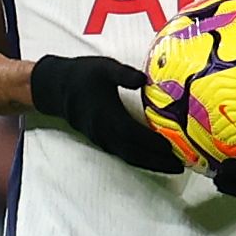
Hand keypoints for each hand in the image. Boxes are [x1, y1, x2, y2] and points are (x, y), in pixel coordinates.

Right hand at [32, 53, 185, 172]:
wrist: (55, 88)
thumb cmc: (81, 76)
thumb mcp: (104, 68)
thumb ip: (124, 75)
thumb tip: (144, 79)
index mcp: (110, 117)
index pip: (136, 135)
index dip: (154, 144)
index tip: (173, 148)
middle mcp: (106, 133)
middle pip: (136, 154)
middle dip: (158, 162)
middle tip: (181, 167)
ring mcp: (102, 139)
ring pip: (129, 157)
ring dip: (150, 164)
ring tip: (171, 166)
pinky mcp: (100, 140)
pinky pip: (122, 154)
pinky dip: (139, 159)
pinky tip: (149, 158)